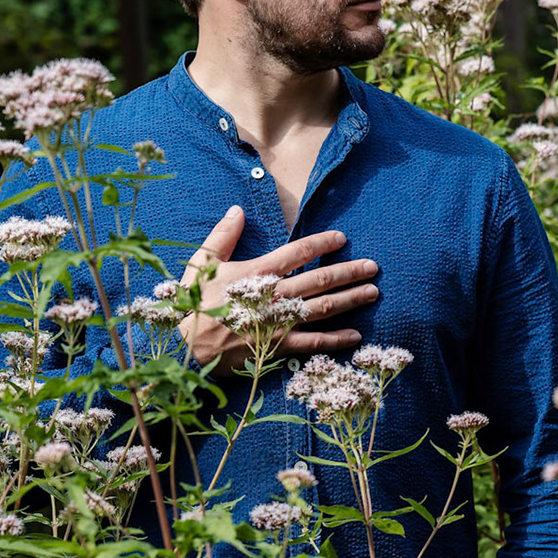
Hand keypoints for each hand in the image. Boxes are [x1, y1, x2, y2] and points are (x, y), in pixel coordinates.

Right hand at [177, 206, 379, 372]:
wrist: (184, 346)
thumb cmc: (194, 302)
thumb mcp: (202, 263)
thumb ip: (222, 236)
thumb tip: (238, 210)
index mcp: (257, 272)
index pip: (297, 252)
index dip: (322, 243)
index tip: (342, 238)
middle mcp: (273, 296)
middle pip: (319, 280)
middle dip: (349, 272)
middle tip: (373, 267)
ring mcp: (277, 323)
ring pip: (322, 308)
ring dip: (350, 300)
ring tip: (373, 293)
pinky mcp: (277, 347)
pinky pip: (312, 343)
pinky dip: (335, 339)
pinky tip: (356, 335)